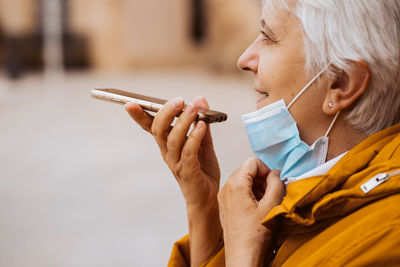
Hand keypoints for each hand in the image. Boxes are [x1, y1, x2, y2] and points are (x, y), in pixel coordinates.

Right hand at [125, 97, 221, 265]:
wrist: (208, 198)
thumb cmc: (202, 169)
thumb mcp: (203, 142)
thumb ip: (200, 122)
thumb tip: (200, 99)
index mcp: (167, 145)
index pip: (151, 127)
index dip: (139, 116)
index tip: (129, 103)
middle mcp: (168, 153)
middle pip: (159, 130)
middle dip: (166, 113)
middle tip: (179, 100)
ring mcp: (176, 163)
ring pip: (173, 139)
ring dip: (183, 122)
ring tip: (194, 109)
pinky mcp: (188, 172)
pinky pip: (188, 152)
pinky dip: (194, 137)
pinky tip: (202, 126)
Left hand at [218, 158, 284, 266]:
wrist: (242, 257)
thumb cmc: (254, 237)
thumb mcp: (272, 205)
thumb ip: (276, 183)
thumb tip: (276, 174)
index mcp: (235, 184)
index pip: (252, 162)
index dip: (266, 170)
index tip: (274, 183)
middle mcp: (226, 188)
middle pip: (247, 170)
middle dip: (262, 179)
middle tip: (271, 194)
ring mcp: (224, 197)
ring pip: (243, 181)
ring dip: (257, 188)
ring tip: (265, 204)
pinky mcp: (225, 206)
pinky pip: (238, 192)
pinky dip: (250, 195)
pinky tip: (258, 210)